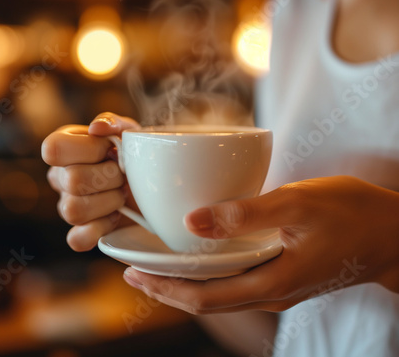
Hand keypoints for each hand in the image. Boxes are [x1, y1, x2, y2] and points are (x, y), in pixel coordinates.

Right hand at [42, 112, 139, 250]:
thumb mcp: (130, 132)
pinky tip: (115, 216)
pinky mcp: (80, 233)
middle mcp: (59, 176)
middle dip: (109, 177)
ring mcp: (66, 206)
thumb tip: (97, 128)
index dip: (89, 150)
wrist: (155, 183)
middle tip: (124, 175)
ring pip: (72, 211)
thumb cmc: (135, 154)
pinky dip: (101, 229)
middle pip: (71, 181)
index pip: (53, 149)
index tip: (111, 149)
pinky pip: (77, 240)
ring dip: (108, 202)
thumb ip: (113, 123)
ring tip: (121, 195)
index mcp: (64, 146)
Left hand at [123, 176, 398, 313]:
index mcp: (270, 282)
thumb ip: (245, 215)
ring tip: (156, 266)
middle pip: (205, 301)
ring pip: (219, 294)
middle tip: (133, 271)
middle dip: (166, 289)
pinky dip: (208, 273)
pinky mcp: (282, 274)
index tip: (134, 274)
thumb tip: (192, 222)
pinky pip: (234, 282)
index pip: (203, 298)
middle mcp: (269, 292)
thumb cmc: (349, 214)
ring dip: (184, 282)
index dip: (164, 289)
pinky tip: (199, 255)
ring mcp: (276, 286)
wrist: (391, 233)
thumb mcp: (296, 204)